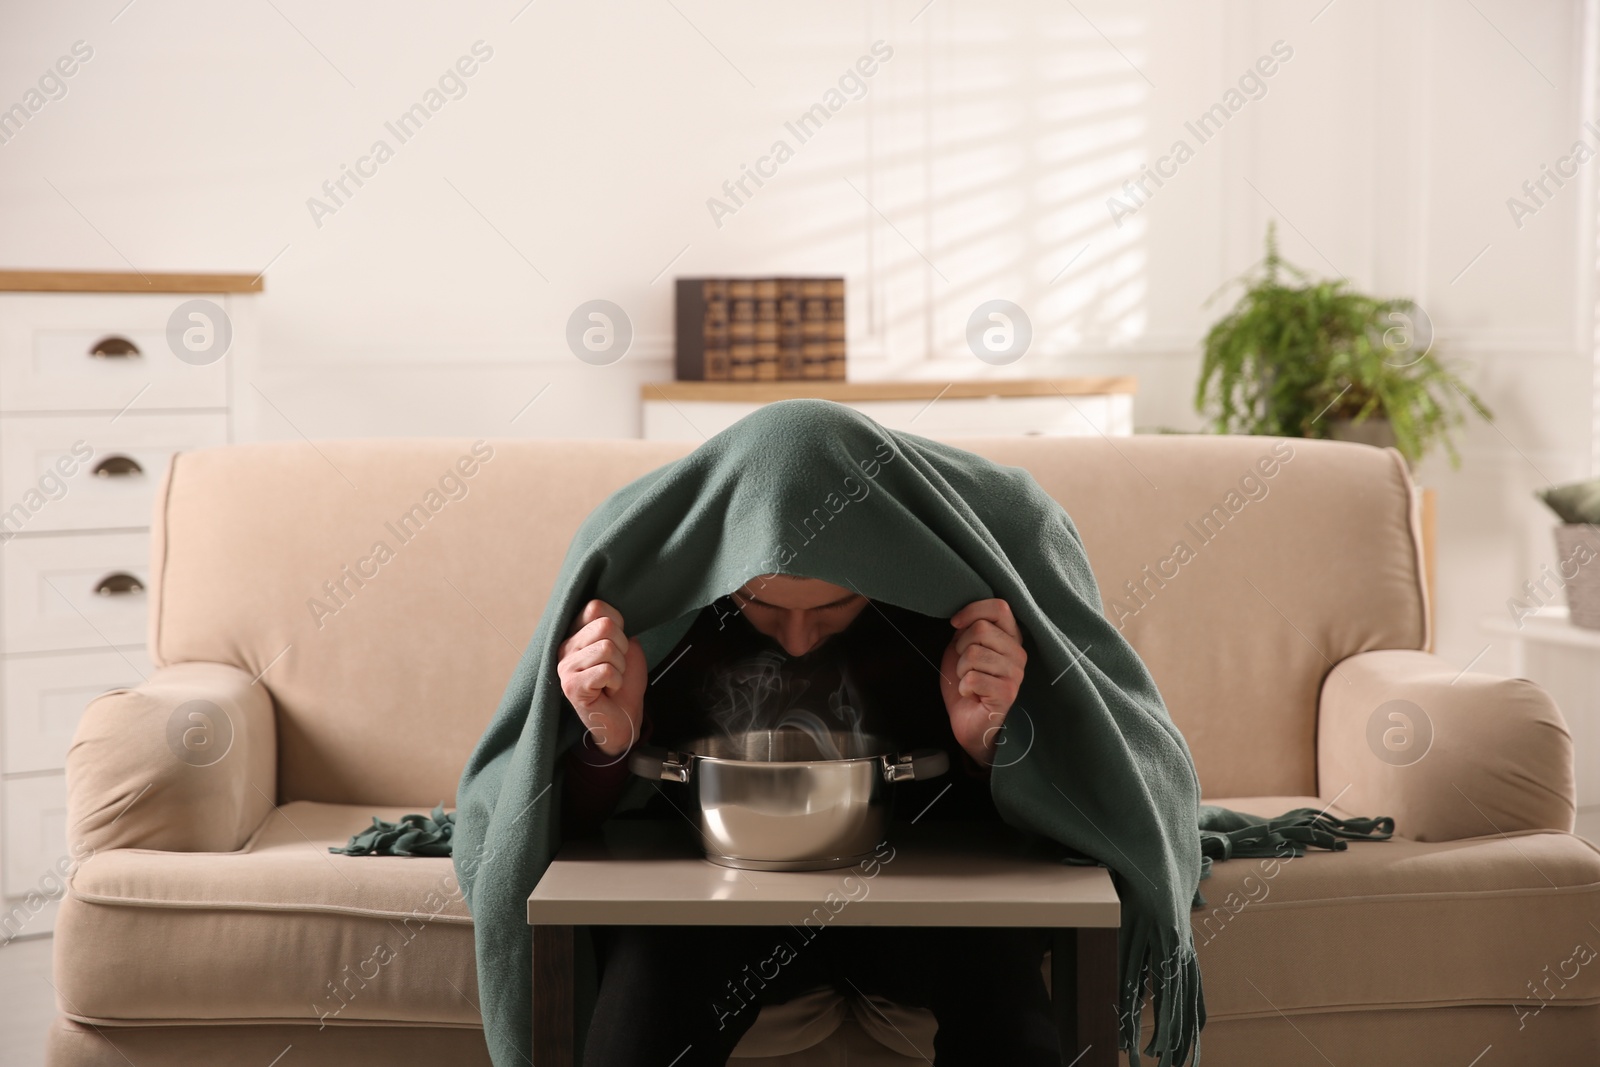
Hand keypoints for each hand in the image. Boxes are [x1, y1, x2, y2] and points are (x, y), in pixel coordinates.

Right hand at [557, 599, 645, 757]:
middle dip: (622, 648)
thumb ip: (618, 627)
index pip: (596, 607)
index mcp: (576, 633)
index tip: (617, 645)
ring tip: (611, 680)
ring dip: (620, 667)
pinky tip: (607, 690)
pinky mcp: (571, 686)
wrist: (624, 718)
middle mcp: (565, 647)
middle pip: (605, 626)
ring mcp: (565, 666)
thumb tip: (613, 616)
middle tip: (615, 667)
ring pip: (607, 648)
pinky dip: (616, 681)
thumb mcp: (626, 647)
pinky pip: (606, 671)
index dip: (618, 623)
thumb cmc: (623, 683)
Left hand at [939, 599, 1025, 766]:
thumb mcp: (961, 650)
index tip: (955, 624)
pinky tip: (972, 695)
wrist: (969, 724)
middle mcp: (1018, 653)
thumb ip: (967, 630)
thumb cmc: (967, 685)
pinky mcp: (1007, 693)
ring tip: (968, 681)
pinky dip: (963, 687)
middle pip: (981, 629)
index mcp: (1010, 638)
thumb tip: (963, 618)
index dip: (972, 611)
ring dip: (960, 670)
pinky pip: (972, 678)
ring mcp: (1015, 673)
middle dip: (960, 647)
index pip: (999, 607)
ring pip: (974, 653)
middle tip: (963, 666)